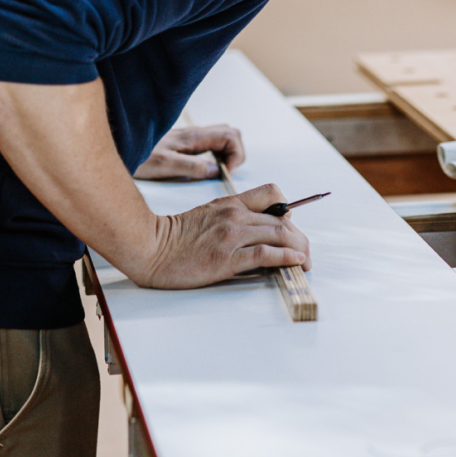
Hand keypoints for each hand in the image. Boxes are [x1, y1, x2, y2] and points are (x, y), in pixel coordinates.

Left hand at [133, 125, 244, 180]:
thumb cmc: (139, 158)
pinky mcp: (185, 144)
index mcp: (194, 136)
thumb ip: (192, 167)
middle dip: (236, 153)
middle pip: (231, 134)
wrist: (120, 146)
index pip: (231, 136)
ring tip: (218, 172)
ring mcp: (191, 138)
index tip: (225, 172)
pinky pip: (211, 145)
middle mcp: (195, 133)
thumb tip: (217, 170)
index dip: (236, 154)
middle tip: (225, 172)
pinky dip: (217, 155)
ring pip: (222, 138)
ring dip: (227, 154)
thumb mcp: (165, 166)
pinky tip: (206, 169)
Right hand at [137, 183, 311, 288]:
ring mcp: (232, 236)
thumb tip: (256, 227)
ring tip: (306, 262)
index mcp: (231, 203)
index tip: (292, 224)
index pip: (272, 193)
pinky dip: (286, 258)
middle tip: (305, 252)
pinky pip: (266, 254)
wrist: (149, 247)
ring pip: (280, 234)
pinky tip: (296, 263)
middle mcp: (236, 216)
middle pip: (282, 219)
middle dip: (299, 237)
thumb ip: (231, 216)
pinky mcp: (227, 258)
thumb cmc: (174, 236)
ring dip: (299, 249)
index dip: (289, 207)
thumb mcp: (207, 215)